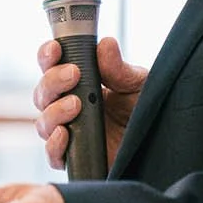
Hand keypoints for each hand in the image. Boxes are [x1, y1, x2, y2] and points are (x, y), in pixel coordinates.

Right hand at [34, 36, 147, 171]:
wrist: (159, 145)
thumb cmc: (144, 112)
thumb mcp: (137, 85)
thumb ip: (119, 69)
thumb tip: (105, 44)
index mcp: (80, 83)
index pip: (52, 66)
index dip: (48, 55)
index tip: (56, 49)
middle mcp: (68, 106)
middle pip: (42, 92)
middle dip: (52, 81)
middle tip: (74, 74)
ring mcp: (69, 132)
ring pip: (43, 122)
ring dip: (54, 111)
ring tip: (76, 105)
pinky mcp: (74, 158)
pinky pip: (52, 154)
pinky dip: (53, 144)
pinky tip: (64, 134)